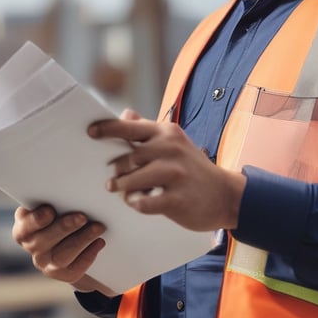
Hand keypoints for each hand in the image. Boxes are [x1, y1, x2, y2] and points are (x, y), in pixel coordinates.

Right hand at [11, 204, 107, 291]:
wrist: (75, 236)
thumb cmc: (63, 210)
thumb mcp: (56, 203)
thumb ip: (56, 198)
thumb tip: (69, 185)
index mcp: (24, 228)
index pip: (23, 228)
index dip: (35, 221)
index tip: (50, 210)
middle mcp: (33, 247)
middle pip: (43, 242)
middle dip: (64, 228)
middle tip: (82, 216)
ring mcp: (46, 263)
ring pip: (61, 257)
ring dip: (82, 240)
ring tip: (99, 227)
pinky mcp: (63, 274)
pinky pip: (74, 269)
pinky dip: (88, 255)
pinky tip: (100, 242)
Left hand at [88, 109, 245, 231]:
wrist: (226, 195)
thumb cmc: (194, 168)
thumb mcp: (175, 142)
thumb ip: (149, 129)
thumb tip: (125, 113)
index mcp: (167, 133)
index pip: (130, 127)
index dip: (108, 129)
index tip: (91, 132)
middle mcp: (171, 149)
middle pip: (127, 158)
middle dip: (117, 170)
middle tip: (114, 179)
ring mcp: (176, 174)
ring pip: (132, 181)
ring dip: (123, 188)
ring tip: (123, 192)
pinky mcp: (178, 199)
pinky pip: (144, 203)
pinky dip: (137, 204)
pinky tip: (140, 202)